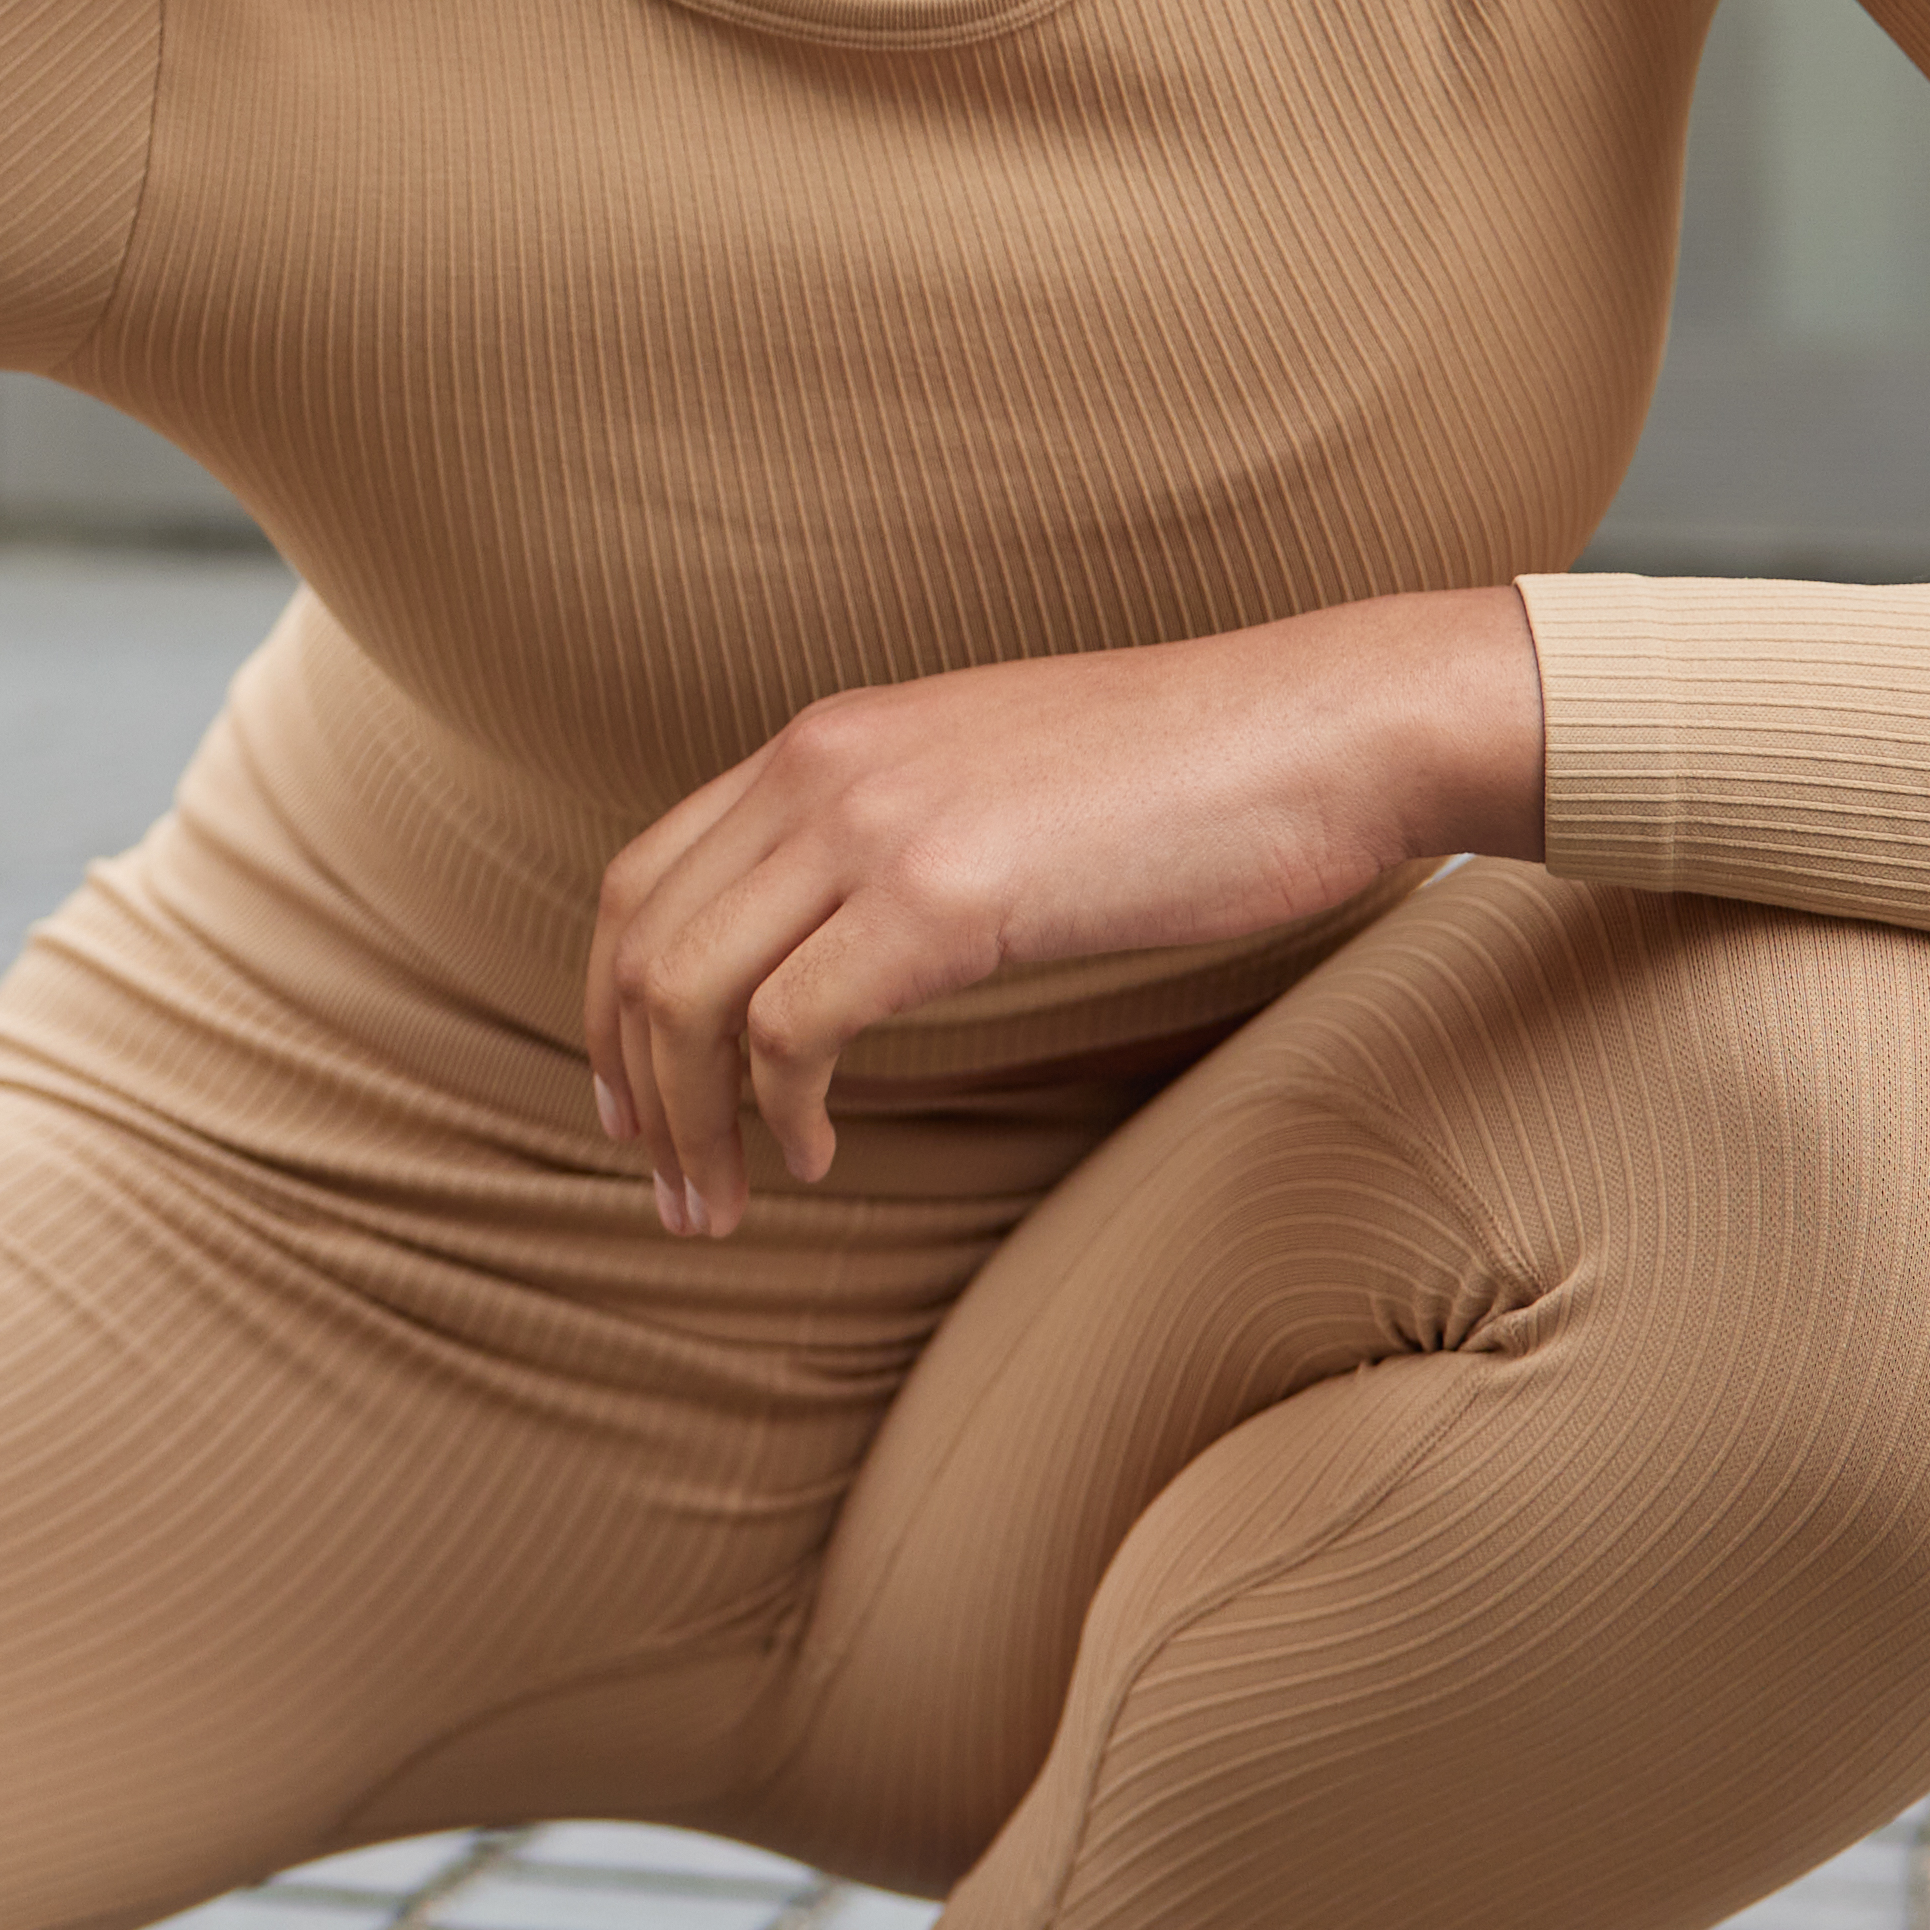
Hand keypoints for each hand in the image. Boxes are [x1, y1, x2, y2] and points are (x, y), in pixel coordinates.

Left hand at [583, 589, 1547, 1238]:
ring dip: (688, 1121)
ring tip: (721, 1201)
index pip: (641, 877)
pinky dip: (778, 1110)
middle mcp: (823, 765)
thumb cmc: (1189, 777)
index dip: (611, 1004)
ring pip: (688, 992)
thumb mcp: (995, 783)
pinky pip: (790, 1025)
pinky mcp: (942, 893)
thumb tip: (849, 942)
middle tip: (666, 1185)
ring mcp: (874, 822)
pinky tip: (818, 1155)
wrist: (1318, 728)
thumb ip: (899, 840)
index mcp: (826, 740)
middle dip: (631, 1084)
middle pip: (638, 943)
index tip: (633, 1103)